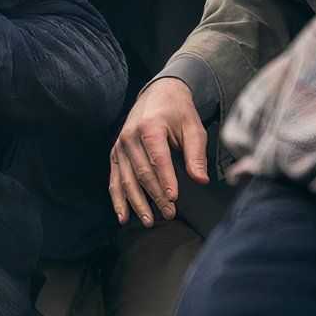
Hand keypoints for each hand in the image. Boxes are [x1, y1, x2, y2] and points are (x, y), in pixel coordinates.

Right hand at [108, 77, 209, 226]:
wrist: (157, 94)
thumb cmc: (178, 112)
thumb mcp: (193, 127)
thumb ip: (196, 154)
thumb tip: (200, 180)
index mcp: (149, 127)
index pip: (157, 159)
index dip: (165, 180)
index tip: (174, 199)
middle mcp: (129, 137)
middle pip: (142, 173)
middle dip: (155, 196)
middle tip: (170, 214)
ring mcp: (119, 146)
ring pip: (126, 180)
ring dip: (136, 203)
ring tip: (149, 221)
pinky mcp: (115, 154)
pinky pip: (115, 179)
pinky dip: (118, 199)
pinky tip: (123, 216)